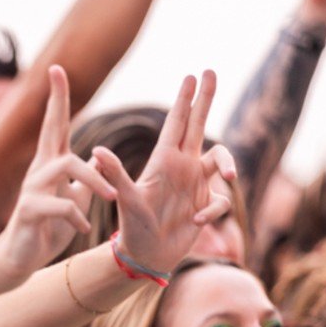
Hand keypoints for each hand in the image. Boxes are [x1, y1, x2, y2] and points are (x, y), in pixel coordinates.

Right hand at [0, 65, 114, 274]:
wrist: (20, 259)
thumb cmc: (49, 228)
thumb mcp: (74, 200)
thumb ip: (87, 180)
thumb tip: (101, 159)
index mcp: (51, 166)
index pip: (56, 125)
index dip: (58, 98)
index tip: (57, 68)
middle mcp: (40, 170)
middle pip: (51, 128)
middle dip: (56, 100)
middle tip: (60, 70)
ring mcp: (32, 189)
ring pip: (66, 165)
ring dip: (95, 179)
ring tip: (111, 197)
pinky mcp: (30, 211)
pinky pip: (60, 204)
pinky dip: (77, 216)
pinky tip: (85, 226)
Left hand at [94, 70, 235, 275]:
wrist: (145, 256)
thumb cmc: (132, 227)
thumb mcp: (125, 200)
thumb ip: (114, 175)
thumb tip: (96, 152)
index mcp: (163, 161)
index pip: (177, 123)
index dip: (186, 99)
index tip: (194, 74)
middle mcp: (182, 167)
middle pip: (198, 126)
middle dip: (206, 99)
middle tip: (212, 70)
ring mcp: (196, 184)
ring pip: (221, 160)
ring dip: (228, 164)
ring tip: (229, 176)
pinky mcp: (206, 204)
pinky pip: (220, 201)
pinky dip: (212, 211)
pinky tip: (195, 222)